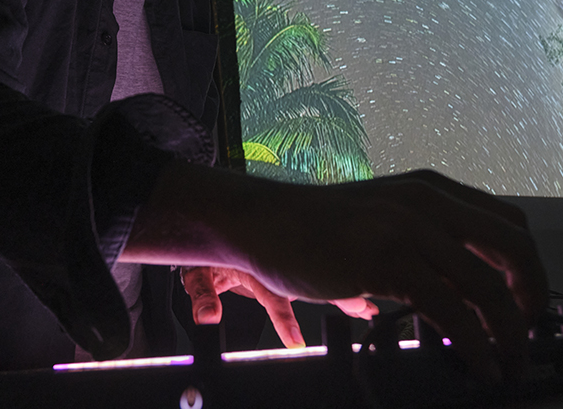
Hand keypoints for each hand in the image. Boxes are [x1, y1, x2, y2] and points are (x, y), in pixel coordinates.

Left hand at [181, 266, 377, 347]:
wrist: (208, 222)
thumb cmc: (204, 249)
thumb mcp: (196, 270)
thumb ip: (202, 293)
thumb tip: (208, 316)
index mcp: (252, 261)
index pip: (272, 293)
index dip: (284, 318)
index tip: (296, 340)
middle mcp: (273, 259)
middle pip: (308, 279)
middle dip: (336, 292)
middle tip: (361, 307)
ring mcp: (282, 262)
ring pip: (317, 277)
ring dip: (342, 290)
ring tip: (366, 306)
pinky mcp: (286, 265)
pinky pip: (313, 277)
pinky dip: (335, 287)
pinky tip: (355, 299)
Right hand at [245, 170, 547, 381]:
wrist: (263, 221)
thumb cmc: (316, 226)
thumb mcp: (382, 217)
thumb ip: (420, 241)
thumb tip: (452, 292)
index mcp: (432, 190)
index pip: (509, 223)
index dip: (528, 268)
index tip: (524, 304)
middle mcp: (429, 201)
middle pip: (515, 248)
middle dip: (533, 298)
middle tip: (527, 334)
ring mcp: (409, 228)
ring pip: (487, 286)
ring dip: (509, 334)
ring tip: (509, 362)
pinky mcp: (387, 261)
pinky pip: (451, 311)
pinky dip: (475, 344)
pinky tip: (478, 364)